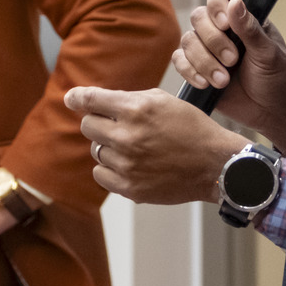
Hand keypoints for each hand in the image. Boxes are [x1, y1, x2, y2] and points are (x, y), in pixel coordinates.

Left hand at [63, 86, 247, 204]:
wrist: (215, 165)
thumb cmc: (192, 129)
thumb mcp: (163, 101)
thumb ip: (128, 99)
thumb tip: (94, 101)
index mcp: (136, 110)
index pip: (91, 100)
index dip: (77, 98)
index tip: (71, 99)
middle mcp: (128, 136)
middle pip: (88, 126)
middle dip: (100, 123)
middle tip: (119, 127)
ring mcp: (127, 164)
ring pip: (96, 151)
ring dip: (110, 147)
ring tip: (136, 148)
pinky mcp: (130, 188)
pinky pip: (101, 174)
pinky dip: (110, 169)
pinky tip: (129, 165)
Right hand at [175, 0, 285, 152]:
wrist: (272, 112)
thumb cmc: (278, 78)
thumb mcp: (269, 53)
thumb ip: (250, 29)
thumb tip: (235, 2)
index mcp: (241, 16)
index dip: (216, 1)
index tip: (225, 24)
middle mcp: (221, 28)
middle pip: (198, 17)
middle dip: (213, 41)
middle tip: (233, 60)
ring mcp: (207, 48)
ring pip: (187, 41)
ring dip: (204, 61)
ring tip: (224, 80)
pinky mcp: (196, 68)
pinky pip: (179, 61)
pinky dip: (190, 72)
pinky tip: (206, 84)